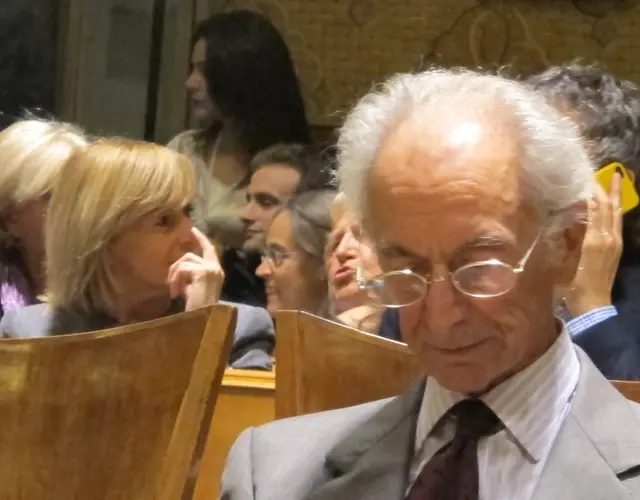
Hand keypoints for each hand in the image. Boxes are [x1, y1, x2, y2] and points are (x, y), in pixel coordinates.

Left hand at [168, 227, 224, 310]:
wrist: (204, 320)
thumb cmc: (198, 309)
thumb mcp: (195, 289)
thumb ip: (191, 276)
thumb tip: (178, 269)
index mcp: (217, 272)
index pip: (209, 249)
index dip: (201, 239)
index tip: (192, 229)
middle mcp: (216, 268)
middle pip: (190, 255)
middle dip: (176, 267)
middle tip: (169, 284)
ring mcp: (210, 269)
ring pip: (184, 261)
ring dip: (175, 276)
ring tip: (174, 292)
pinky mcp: (203, 272)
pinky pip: (182, 268)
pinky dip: (175, 280)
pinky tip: (176, 293)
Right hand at [564, 173, 622, 315]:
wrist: (593, 304)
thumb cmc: (575, 284)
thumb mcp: (567, 260)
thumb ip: (569, 238)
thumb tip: (568, 218)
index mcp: (596, 240)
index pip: (597, 209)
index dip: (594, 192)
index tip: (588, 177)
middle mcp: (609, 238)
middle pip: (612, 209)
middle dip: (611, 190)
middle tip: (610, 172)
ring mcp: (615, 244)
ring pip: (617, 215)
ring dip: (616, 198)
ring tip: (616, 183)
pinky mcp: (616, 250)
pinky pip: (616, 225)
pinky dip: (614, 212)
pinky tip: (611, 208)